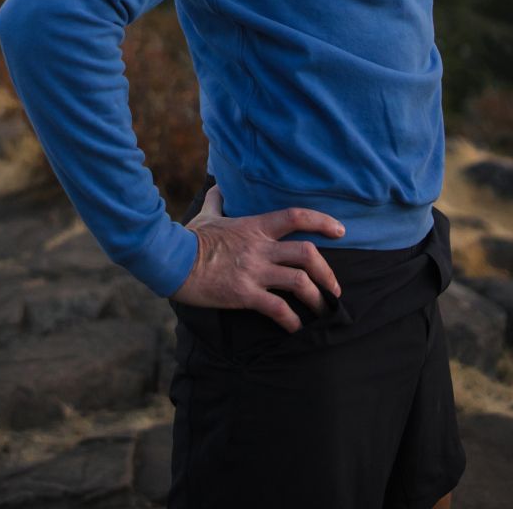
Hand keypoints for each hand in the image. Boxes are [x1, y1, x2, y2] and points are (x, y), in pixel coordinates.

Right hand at [171, 185, 345, 332]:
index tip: (340, 231)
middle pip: (307, 254)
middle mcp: (260, 248)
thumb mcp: (206, 215)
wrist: (171, 260)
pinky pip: (277, 308)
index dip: (322, 221)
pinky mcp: (244, 294)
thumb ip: (217, 201)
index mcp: (255, 226)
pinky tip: (295, 327)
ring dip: (316, 298)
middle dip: (327, 272)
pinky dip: (291, 320)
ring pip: (299, 282)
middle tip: (334, 288)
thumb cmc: (188, 238)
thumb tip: (217, 185)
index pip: (296, 216)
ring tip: (321, 310)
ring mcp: (254, 271)